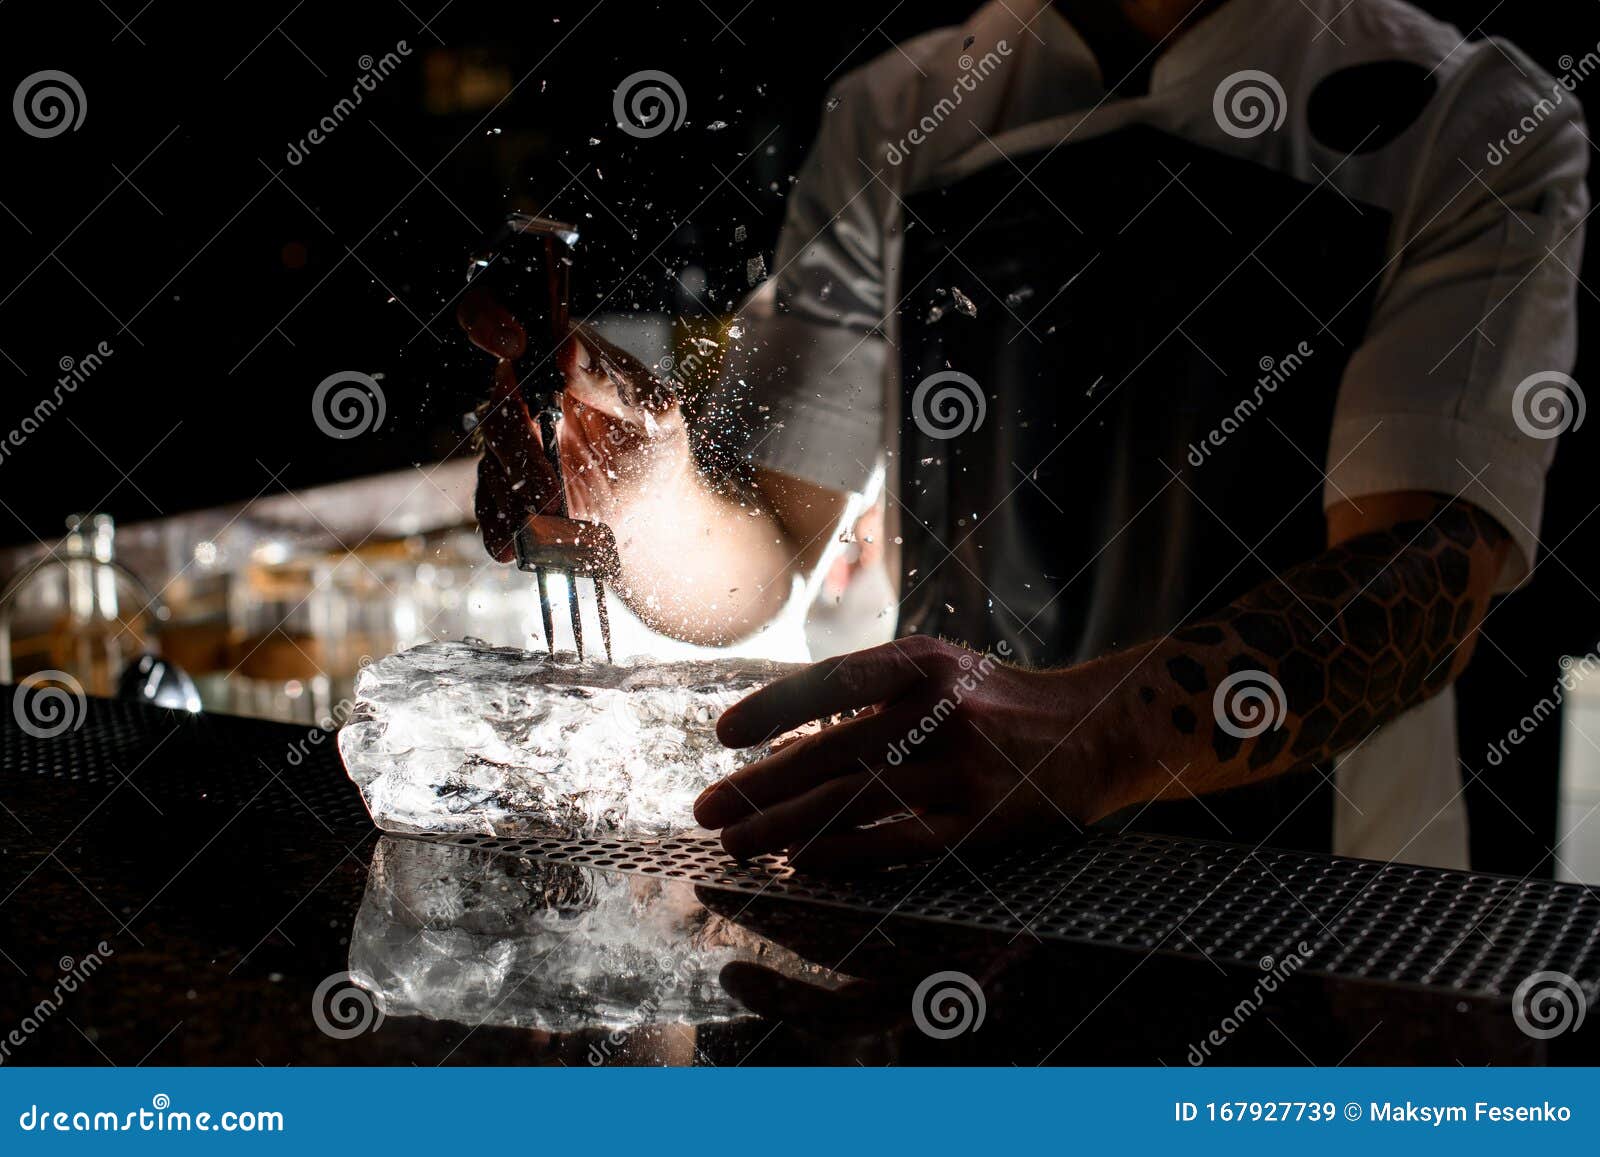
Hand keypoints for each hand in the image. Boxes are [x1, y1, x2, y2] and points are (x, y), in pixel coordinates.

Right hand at [458, 288, 689, 562]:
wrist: (653, 506)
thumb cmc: (657, 442)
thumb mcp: (653, 410)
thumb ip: (613, 382)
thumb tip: (567, 351)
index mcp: (557, 352)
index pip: (502, 316)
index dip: (491, 318)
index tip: (512, 343)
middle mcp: (526, 391)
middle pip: (499, 402)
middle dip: (520, 445)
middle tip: (549, 485)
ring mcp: (513, 439)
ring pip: (493, 457)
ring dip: (513, 495)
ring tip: (544, 523)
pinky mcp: (507, 482)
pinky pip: (490, 501)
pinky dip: (500, 525)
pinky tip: (511, 546)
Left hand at [693, 636, 1141, 871]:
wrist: (1094, 732)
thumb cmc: (997, 701)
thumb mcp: (941, 670)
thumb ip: (870, 693)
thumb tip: (779, 737)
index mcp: (926, 663)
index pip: (834, 680)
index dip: (774, 707)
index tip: (722, 735)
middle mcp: (943, 711)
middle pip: (832, 752)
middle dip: (759, 785)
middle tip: (706, 809)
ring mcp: (962, 769)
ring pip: (853, 802)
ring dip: (783, 826)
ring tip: (735, 841)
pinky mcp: (978, 824)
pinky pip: (893, 843)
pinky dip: (840, 854)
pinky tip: (800, 863)